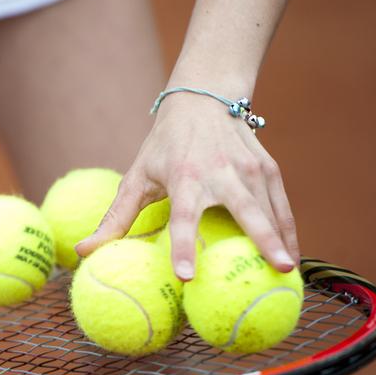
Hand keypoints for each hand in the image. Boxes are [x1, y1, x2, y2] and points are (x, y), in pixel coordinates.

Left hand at [76, 92, 298, 280]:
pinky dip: (289, 231)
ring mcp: (250, 168)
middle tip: (278, 269)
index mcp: (185, 177)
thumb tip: (82, 252)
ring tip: (290, 274)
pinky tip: (293, 258)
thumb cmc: (165, 146)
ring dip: (283, 241)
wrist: (203, 98)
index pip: (183, 217)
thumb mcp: (136, 176)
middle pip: (246, 210)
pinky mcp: (268, 168)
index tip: (186, 276)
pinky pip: (282, 206)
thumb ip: (115, 217)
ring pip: (271, 209)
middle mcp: (221, 172)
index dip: (183, 246)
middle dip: (263, 239)